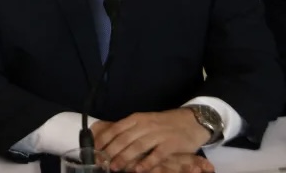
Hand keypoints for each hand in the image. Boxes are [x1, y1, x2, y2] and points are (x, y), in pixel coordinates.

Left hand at [92, 109, 210, 172]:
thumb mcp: (145, 122)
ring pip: (137, 146)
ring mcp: (159, 134)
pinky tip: (138, 170)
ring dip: (124, 158)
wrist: (193, 121)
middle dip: (110, 151)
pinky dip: (146, 162)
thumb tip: (109, 142)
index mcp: (137, 118)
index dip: (103, 139)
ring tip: (114, 167)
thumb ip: (130, 131)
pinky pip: (156, 155)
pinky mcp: (171, 144)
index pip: (116, 128)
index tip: (93, 150)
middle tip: (100, 162)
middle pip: (124, 138)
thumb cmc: (164, 124)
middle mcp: (146, 125)